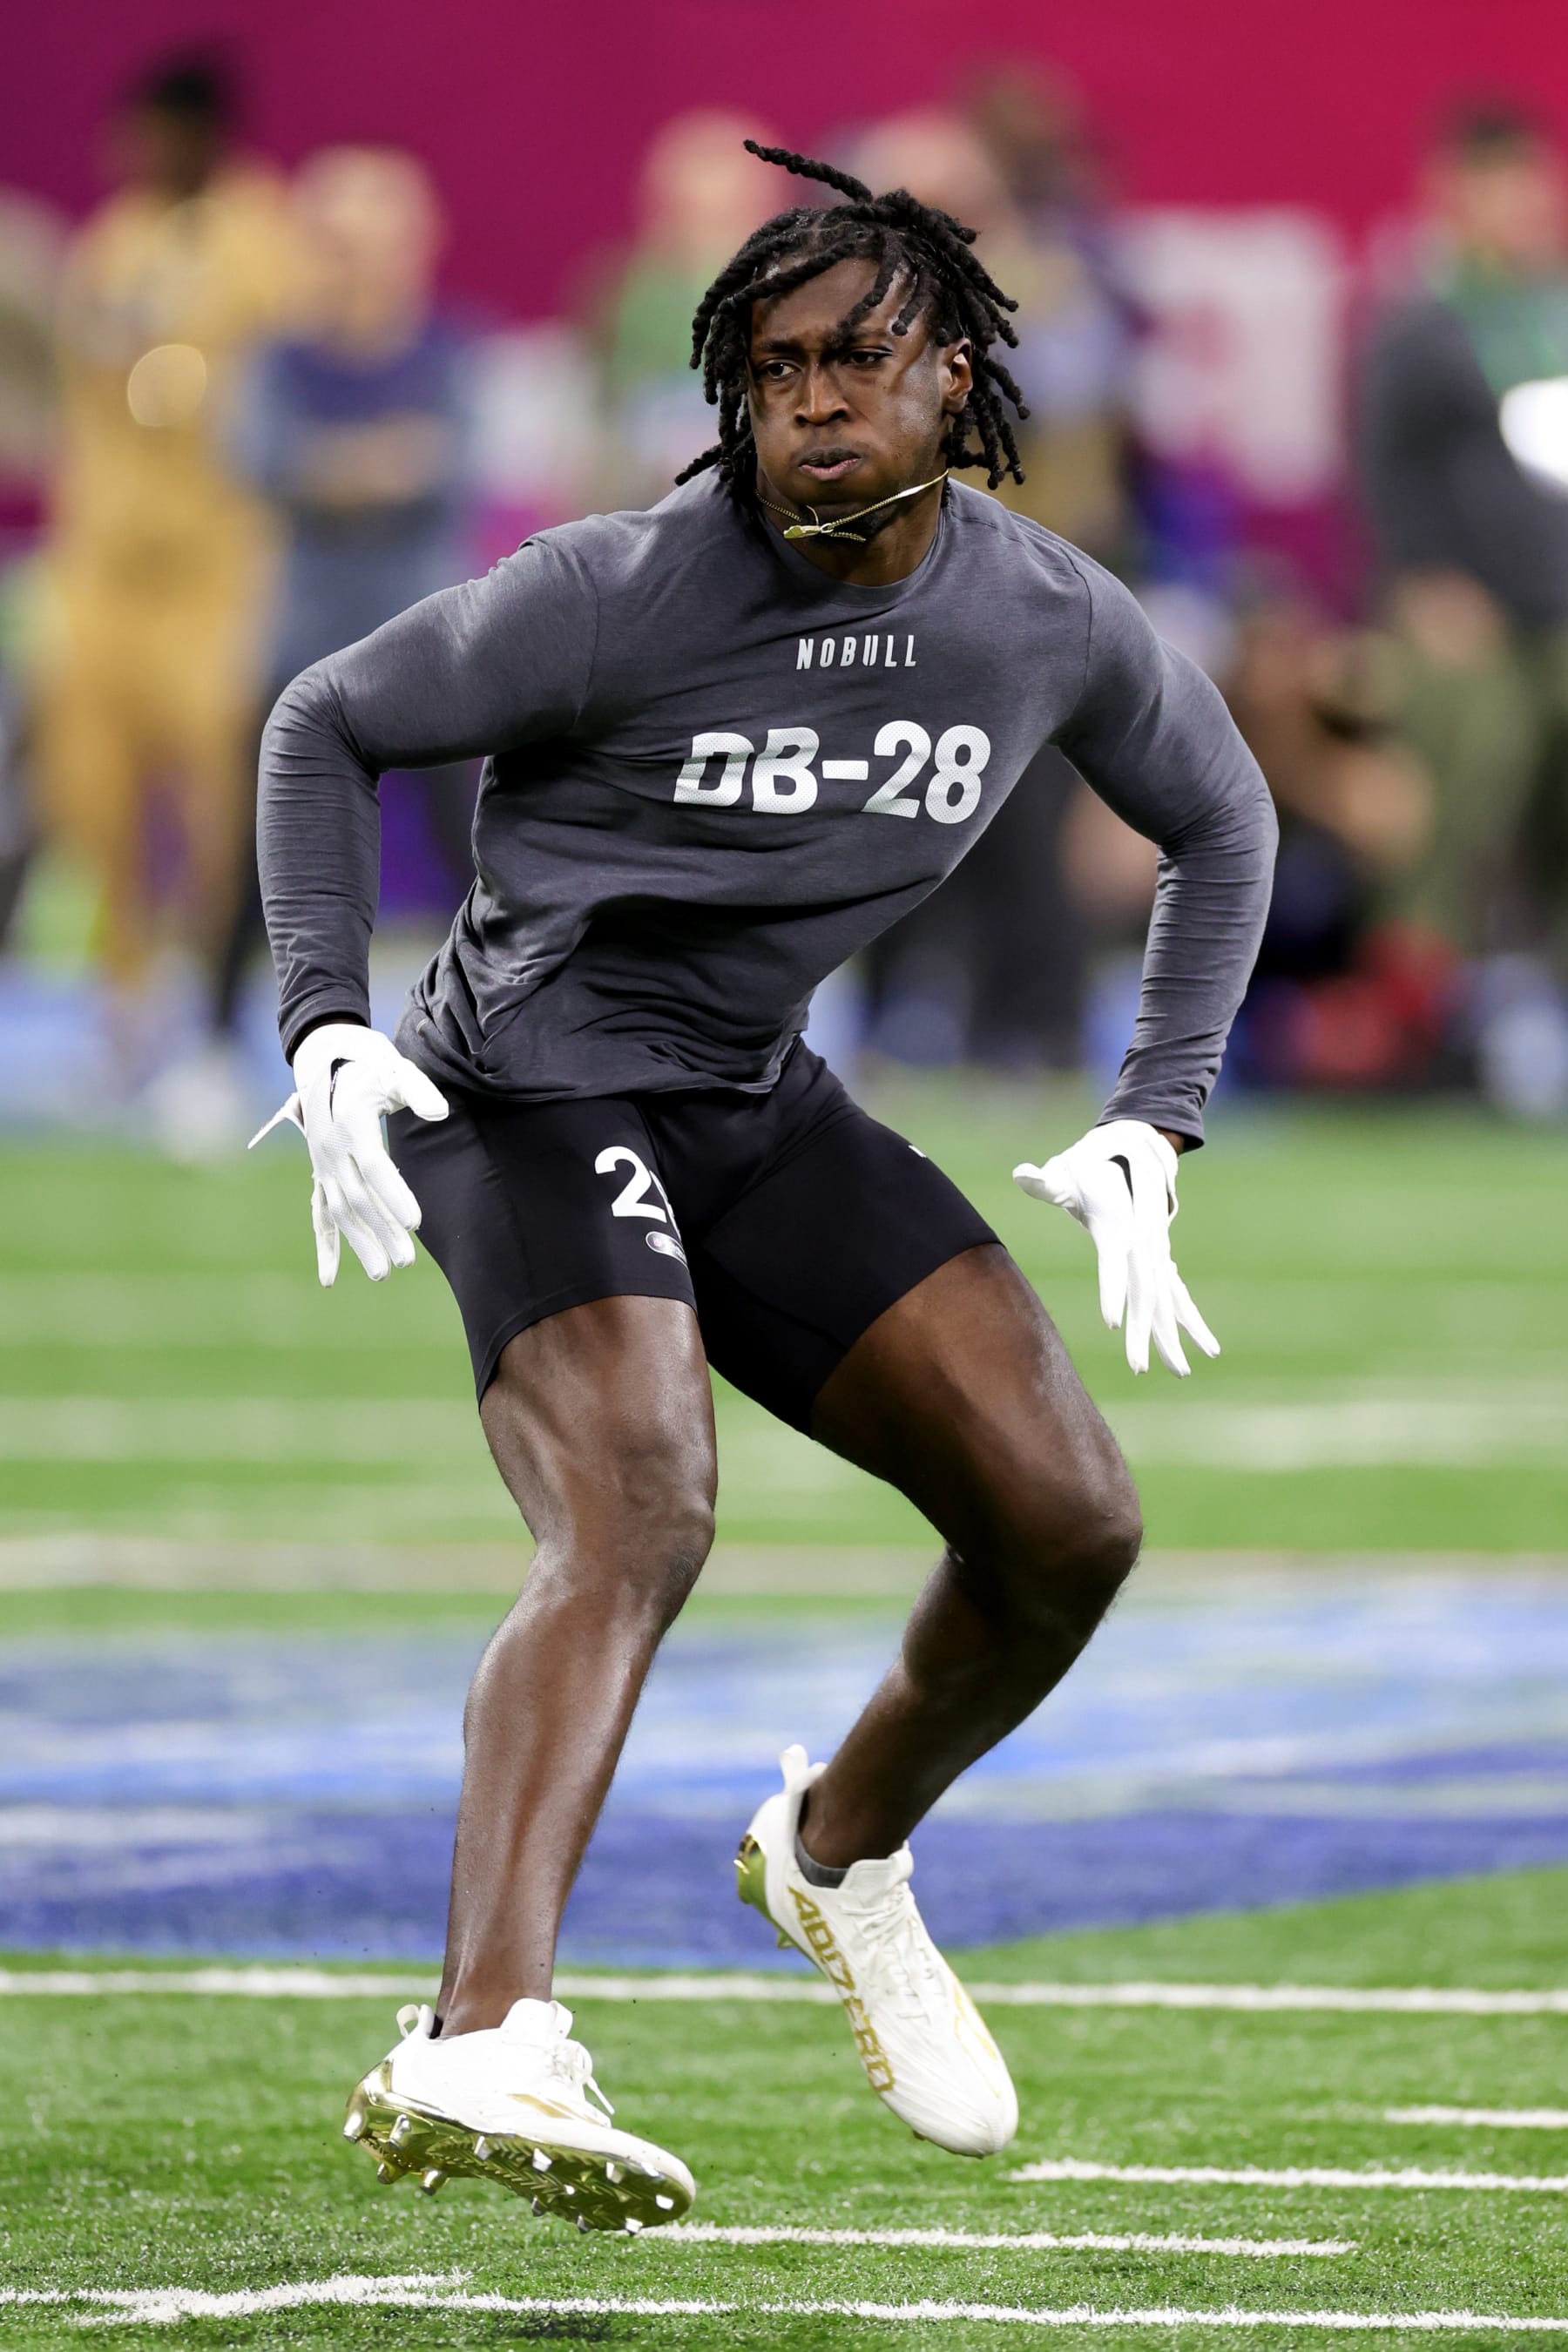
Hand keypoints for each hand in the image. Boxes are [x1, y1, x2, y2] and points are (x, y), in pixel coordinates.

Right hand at [250, 1024, 447, 1285]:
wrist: (326, 1056)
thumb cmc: (368, 1063)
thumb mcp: (396, 1067)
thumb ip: (418, 1090)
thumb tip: (440, 1114)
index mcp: (349, 1123)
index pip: (374, 1166)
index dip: (394, 1195)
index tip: (416, 1221)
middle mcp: (329, 1148)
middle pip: (357, 1197)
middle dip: (382, 1231)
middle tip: (407, 1261)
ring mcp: (321, 1164)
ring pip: (339, 1212)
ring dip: (361, 1244)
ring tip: (383, 1274)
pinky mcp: (320, 1173)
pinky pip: (319, 1214)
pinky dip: (325, 1247)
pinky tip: (330, 1279)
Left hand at [1012, 1119, 1218, 1376]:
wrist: (1133, 1145)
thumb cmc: (1089, 1162)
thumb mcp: (1063, 1169)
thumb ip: (1043, 1179)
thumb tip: (1022, 1173)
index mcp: (1118, 1225)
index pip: (1114, 1262)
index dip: (1112, 1290)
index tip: (1111, 1322)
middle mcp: (1143, 1242)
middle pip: (1145, 1292)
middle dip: (1144, 1332)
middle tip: (1139, 1368)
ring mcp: (1156, 1251)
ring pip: (1167, 1299)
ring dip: (1173, 1336)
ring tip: (1182, 1372)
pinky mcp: (1160, 1257)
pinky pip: (1177, 1294)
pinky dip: (1190, 1320)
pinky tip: (1205, 1348)